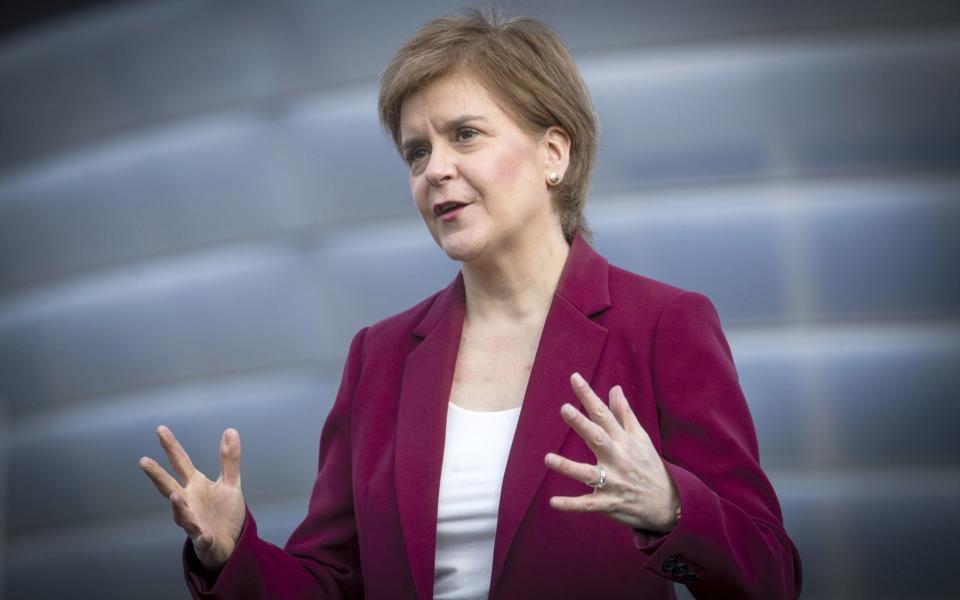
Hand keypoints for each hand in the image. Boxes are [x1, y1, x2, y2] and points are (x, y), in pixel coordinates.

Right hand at [139, 425, 245, 569]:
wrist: (229, 543)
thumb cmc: (223, 512)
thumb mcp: (229, 483)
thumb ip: (229, 459)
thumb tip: (230, 430)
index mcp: (195, 486)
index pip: (181, 463)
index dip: (171, 447)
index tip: (160, 430)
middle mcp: (189, 502)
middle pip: (170, 487)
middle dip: (157, 475)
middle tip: (143, 461)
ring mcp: (194, 522)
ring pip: (182, 515)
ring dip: (177, 507)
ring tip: (174, 496)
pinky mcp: (204, 540)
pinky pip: (202, 539)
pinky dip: (202, 537)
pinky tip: (205, 535)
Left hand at [545, 373, 680, 531]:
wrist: (668, 504)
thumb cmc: (649, 466)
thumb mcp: (641, 438)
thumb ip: (624, 414)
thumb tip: (614, 388)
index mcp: (624, 441)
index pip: (604, 414)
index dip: (588, 396)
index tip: (574, 378)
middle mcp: (618, 459)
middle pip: (597, 438)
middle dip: (581, 424)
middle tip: (565, 408)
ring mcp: (613, 482)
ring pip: (589, 473)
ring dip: (568, 467)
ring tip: (548, 458)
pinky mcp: (609, 503)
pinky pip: (588, 504)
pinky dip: (571, 504)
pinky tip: (553, 501)